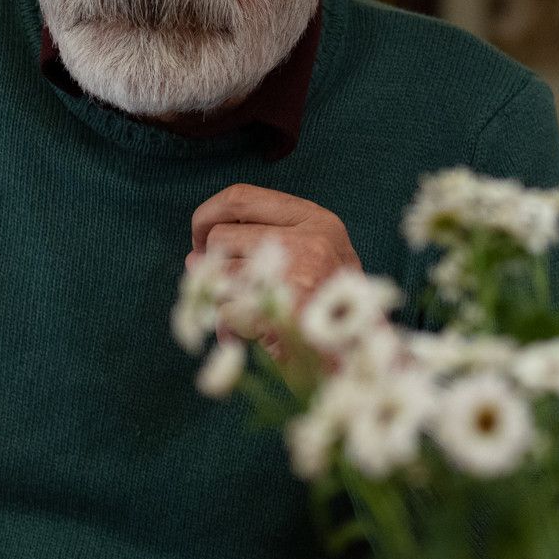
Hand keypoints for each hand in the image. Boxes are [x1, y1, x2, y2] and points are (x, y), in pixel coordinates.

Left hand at [189, 184, 361, 356]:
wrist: (364, 362)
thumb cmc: (335, 314)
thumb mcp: (312, 263)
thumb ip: (259, 246)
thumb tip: (194, 257)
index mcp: (317, 221)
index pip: (240, 197)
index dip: (208, 216)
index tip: (201, 239)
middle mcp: (309, 240)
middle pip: (221, 236)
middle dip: (209, 265)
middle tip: (217, 286)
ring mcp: (299, 275)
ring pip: (219, 274)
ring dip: (220, 299)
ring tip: (244, 316)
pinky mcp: (285, 314)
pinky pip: (225, 312)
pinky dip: (227, 328)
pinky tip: (247, 338)